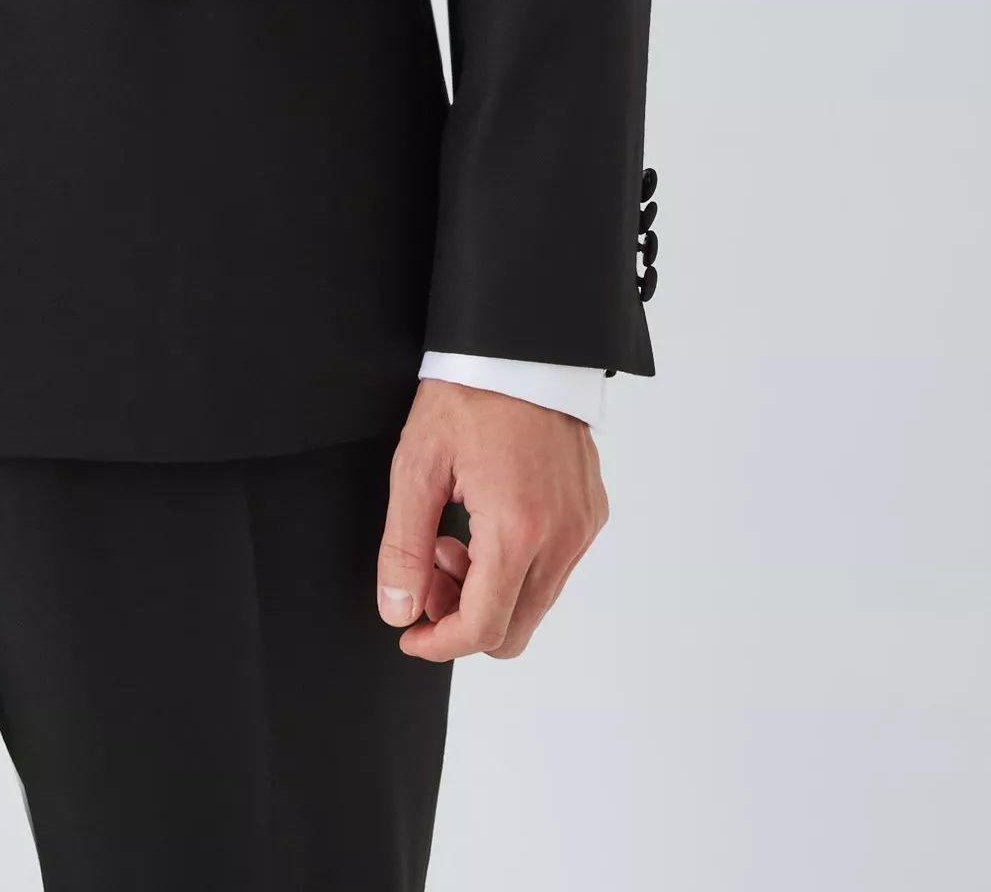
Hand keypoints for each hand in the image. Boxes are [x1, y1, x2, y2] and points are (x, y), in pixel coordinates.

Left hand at [375, 378, 606, 660]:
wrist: (518, 347)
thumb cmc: (469, 394)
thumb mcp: (417, 467)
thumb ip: (404, 547)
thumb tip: (399, 610)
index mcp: (517, 529)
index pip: (483, 628)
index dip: (439, 643)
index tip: (411, 633)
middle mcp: (561, 536)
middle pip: (514, 630)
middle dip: (462, 617)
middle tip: (430, 571)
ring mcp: (582, 527)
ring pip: (534, 603)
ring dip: (489, 590)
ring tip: (454, 536)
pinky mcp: (591, 514)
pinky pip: (554, 570)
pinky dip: (517, 567)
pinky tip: (485, 523)